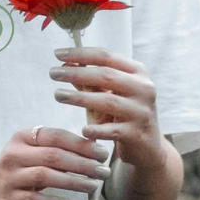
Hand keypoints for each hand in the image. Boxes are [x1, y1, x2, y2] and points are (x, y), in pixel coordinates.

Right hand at [0, 126, 113, 199]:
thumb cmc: (15, 169)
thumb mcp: (30, 152)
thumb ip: (55, 149)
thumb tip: (94, 151)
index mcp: (23, 137)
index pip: (56, 136)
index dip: (81, 144)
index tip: (102, 152)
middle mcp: (15, 154)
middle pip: (54, 155)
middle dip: (82, 163)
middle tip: (103, 171)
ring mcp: (10, 176)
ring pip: (45, 175)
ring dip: (72, 181)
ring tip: (92, 186)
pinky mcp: (9, 198)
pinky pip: (34, 199)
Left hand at [49, 46, 166, 173]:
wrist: (147, 146)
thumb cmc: (123, 113)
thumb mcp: (109, 93)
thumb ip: (89, 79)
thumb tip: (65, 64)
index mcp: (138, 72)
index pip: (107, 56)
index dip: (81, 54)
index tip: (57, 54)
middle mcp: (144, 88)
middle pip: (106, 75)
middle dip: (77, 73)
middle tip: (53, 73)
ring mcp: (141, 111)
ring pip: (108, 101)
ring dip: (80, 98)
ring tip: (58, 95)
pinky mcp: (137, 133)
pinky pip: (112, 130)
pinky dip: (97, 129)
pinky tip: (82, 129)